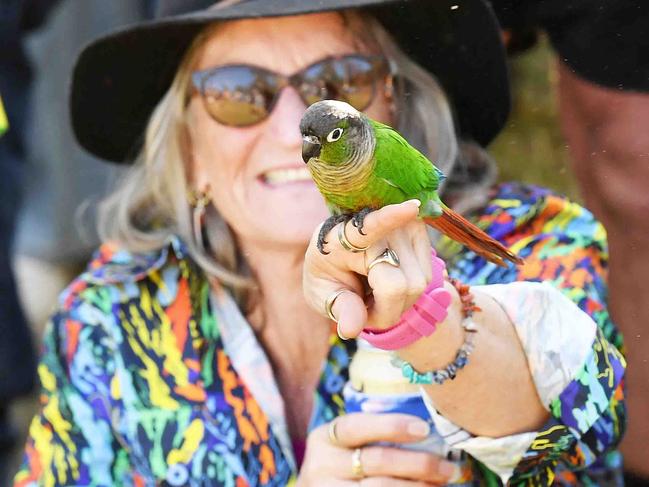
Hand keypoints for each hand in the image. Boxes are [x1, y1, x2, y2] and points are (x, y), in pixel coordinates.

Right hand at [296, 413, 457, 485]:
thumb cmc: (342, 467)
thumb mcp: (346, 448)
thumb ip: (373, 437)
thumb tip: (428, 434)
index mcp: (324, 439)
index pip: (357, 426)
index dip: (391, 425)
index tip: (424, 429)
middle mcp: (321, 466)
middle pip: (376, 461)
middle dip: (418, 463)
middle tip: (448, 467)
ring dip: (417, 486)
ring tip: (442, 483)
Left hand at [303, 201, 434, 338]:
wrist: (340, 253)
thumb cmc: (328, 274)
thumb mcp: (321, 294)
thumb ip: (339, 309)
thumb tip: (351, 330)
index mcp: (343, 236)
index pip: (369, 226)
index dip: (390, 218)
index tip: (411, 208)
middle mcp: (380, 226)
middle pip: (400, 285)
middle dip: (386, 311)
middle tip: (365, 309)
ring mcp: (403, 226)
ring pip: (418, 284)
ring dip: (399, 302)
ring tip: (375, 293)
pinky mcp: (420, 231)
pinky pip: (427, 277)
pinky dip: (410, 291)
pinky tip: (390, 283)